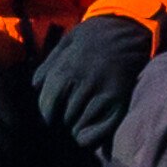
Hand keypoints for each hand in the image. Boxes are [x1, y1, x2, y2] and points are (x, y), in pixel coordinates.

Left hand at [30, 14, 153, 151]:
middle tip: (65, 117)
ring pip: (81, 126)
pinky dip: (92, 137)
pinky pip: (102, 131)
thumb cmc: (95, 35)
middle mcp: (85, 84)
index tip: (50, 115)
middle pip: (64, 118)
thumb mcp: (67, 41)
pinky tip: (89, 132)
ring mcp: (105, 94)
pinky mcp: (121, 102)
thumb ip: (49, 65)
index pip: (47, 106)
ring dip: (76, 127)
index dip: (46, 115)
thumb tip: (35, 88)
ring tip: (78, 120)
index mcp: (68, 69)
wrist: (132, 28)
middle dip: (61, 121)